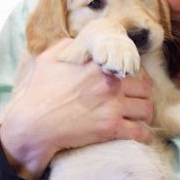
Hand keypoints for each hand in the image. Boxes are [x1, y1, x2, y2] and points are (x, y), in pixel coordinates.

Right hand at [0, 39, 153, 178]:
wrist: (34, 125)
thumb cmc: (38, 92)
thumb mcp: (49, 59)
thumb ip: (68, 46)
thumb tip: (80, 43)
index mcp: (98, 66)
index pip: (130, 63)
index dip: (135, 71)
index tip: (133, 78)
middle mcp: (110, 84)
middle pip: (144, 87)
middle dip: (144, 93)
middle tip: (140, 98)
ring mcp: (112, 107)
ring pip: (146, 109)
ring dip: (146, 113)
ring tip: (142, 116)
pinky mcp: (111, 129)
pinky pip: (139, 132)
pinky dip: (144, 135)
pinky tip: (144, 136)